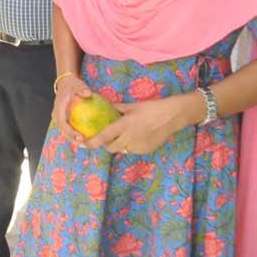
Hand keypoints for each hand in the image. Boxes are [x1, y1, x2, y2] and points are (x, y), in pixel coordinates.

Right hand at [51, 74, 90, 144]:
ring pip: (65, 132)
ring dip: (75, 139)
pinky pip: (69, 129)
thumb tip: (88, 93)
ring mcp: (60, 118)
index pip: (62, 124)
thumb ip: (82, 89)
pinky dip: (76, 134)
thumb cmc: (72, 85)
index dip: (71, 133)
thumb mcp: (77, 85)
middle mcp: (57, 116)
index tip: (81, 137)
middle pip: (63, 132)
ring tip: (87, 144)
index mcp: (58, 110)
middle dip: (73, 140)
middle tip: (86, 145)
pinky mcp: (64, 119)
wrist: (65, 83)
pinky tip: (86, 138)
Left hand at [87, 94, 201, 154]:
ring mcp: (139, 146)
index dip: (92, 142)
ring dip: (119, 145)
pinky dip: (130, 146)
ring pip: (122, 150)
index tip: (84, 143)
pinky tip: (137, 136)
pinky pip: (133, 150)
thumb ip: (116, 109)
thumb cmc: (151, 108)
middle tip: (107, 136)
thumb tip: (105, 107)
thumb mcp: (131, 106)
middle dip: (106, 144)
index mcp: (124, 125)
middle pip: (110, 148)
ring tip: (124, 134)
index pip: (103, 137)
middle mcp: (130, 138)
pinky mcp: (146, 150)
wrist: (173, 115)